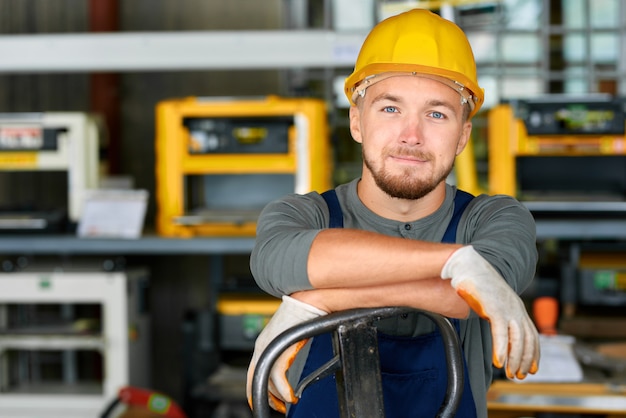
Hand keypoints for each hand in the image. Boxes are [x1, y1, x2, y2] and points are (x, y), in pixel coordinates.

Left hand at [246, 295, 326, 412]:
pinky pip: (278, 377)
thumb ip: (284, 347)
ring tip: (289, 400)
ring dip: (278, 396)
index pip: (252, 372)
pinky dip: (284, 390)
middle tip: (279, 406)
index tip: (263, 399)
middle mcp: (262, 346)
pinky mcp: (280, 349)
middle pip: (256, 379)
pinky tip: (291, 395)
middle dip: (266, 397)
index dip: (254, 389)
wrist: (307, 301)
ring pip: (267, 381)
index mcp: (262, 343)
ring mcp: (269, 348)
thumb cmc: (302, 314)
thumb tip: (289, 358)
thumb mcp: (288, 334)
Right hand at [441, 246, 539, 378]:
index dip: (534, 353)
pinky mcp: (494, 306)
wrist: (468, 264)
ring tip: (510, 372)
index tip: (532, 369)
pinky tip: (499, 361)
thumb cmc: (476, 284)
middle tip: (519, 376)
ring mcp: (507, 307)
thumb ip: (497, 315)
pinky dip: (501, 348)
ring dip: (515, 358)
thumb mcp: (492, 302)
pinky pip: (501, 332)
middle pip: (527, 339)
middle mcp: (516, 308)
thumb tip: (496, 330)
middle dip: (525, 360)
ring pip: (517, 338)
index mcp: (517, 307)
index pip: (532, 334)